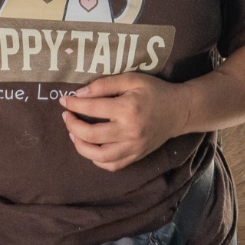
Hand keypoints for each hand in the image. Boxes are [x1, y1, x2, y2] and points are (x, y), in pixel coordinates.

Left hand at [60, 73, 189, 171]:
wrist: (180, 110)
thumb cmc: (155, 91)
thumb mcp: (132, 79)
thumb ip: (105, 85)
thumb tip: (78, 94)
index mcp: (128, 109)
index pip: (92, 108)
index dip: (74, 104)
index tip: (64, 100)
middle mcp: (129, 131)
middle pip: (90, 134)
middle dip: (72, 125)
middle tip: (67, 117)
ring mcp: (133, 147)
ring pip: (98, 155)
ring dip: (80, 146)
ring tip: (74, 135)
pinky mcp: (136, 155)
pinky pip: (111, 165)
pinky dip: (97, 160)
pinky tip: (92, 148)